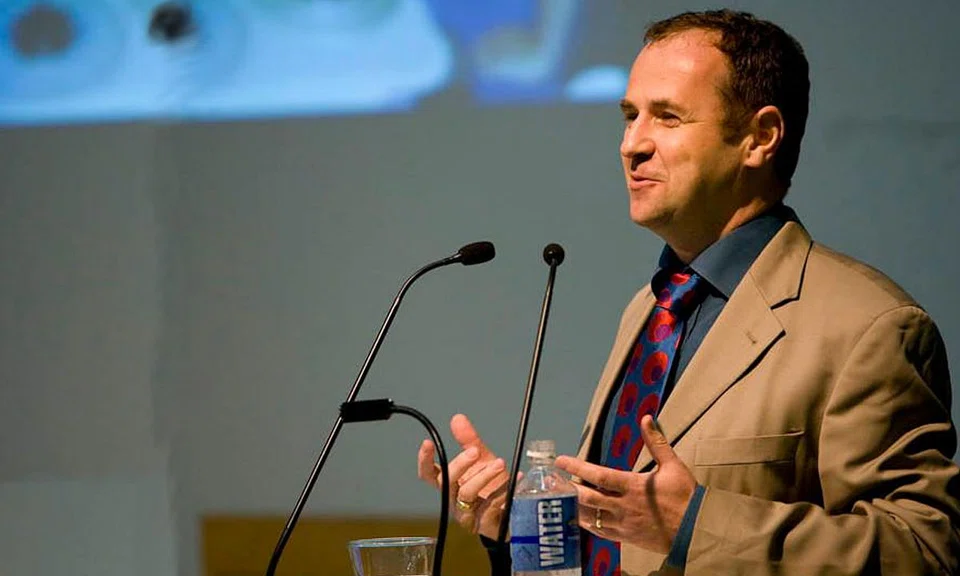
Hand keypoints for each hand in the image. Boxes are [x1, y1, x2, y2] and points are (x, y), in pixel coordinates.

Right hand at [417, 413, 510, 538]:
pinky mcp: (482, 523)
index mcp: (449, 482)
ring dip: (484, 476)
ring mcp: (466, 513)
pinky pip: (490, 505)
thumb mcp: (482, 460)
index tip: (428, 442)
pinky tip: (516, 478)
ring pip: (467, 493)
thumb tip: (457, 418)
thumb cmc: (491, 486)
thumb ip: (469, 441)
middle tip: (475, 451)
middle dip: (460, 464)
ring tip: (500, 463)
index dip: (424, 460)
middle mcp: (453, 498)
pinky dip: (503, 491)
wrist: (510, 514)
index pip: (428, 473)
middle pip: (447, 481)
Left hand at [554, 415, 695, 553]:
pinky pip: (600, 531)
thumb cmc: (686, 496)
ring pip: (590, 517)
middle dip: (568, 489)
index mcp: (634, 486)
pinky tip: (578, 517)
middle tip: (552, 481)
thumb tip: (646, 418)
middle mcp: (624, 506)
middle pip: (588, 498)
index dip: (577, 468)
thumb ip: (656, 442)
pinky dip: (587, 523)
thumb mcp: (673, 465)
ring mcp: (624, 524)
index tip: (560, 461)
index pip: (599, 476)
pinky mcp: (626, 537)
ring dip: (573, 507)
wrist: (696, 529)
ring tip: (559, 498)